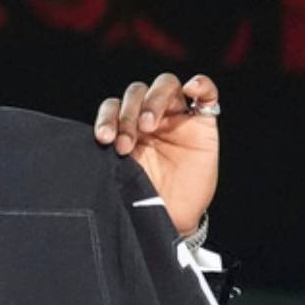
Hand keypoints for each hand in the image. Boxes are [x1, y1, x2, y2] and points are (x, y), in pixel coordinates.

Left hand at [93, 72, 220, 237]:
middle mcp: (151, 117)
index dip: (108, 117)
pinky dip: (201, 85)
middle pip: (137, 92)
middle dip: (128, 114)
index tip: (104, 139)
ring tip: (148, 126)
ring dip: (154, 101)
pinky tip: (192, 87)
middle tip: (125, 143)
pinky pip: (207, 93)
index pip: (115, 105)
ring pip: (166, 85)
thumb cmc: (144, 198)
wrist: (170, 220)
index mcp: (128, 126)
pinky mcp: (203, 124)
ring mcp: (178, 117)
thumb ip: (110, 151)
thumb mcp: (121, 173)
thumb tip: (96, 138)